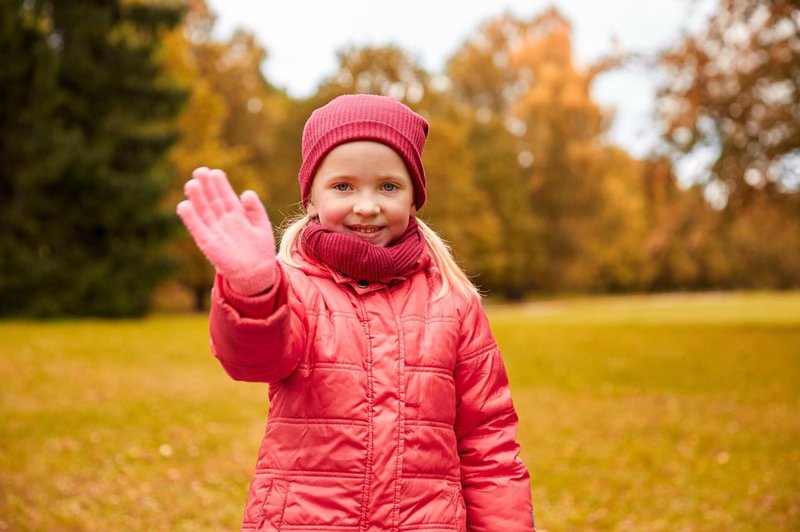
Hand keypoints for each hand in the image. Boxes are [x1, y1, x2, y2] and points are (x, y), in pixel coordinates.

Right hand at [177, 167, 276, 294]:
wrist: (257, 274)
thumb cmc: (261, 250)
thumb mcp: (262, 226)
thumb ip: (255, 209)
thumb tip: (246, 192)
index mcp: (237, 215)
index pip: (226, 196)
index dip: (220, 184)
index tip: (215, 172)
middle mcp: (223, 221)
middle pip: (212, 201)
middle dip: (206, 186)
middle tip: (199, 171)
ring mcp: (215, 232)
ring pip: (204, 212)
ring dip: (197, 199)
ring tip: (192, 184)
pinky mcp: (207, 244)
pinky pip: (198, 229)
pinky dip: (191, 218)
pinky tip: (184, 206)